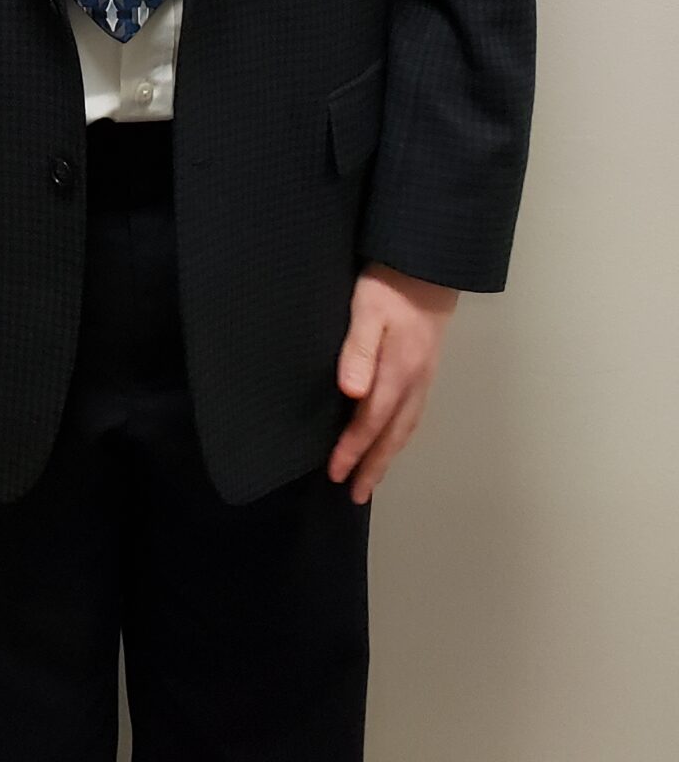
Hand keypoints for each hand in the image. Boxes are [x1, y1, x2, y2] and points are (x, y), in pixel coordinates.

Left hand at [328, 264, 458, 502]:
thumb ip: (358, 348)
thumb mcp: (367, 309)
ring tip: (371, 480)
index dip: (353, 449)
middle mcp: (415, 381)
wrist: (428, 266)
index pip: (371, 420)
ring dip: (387, 457)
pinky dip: (399, 436)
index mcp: (399, 370)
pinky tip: (391, 441)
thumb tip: (351, 393)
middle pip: (392, 434)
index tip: (334, 472)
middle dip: (373, 466)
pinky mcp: (425, 370)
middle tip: (355, 494)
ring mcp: (424, 378)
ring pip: (405, 428)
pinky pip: (412, 415)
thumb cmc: (389, 285)